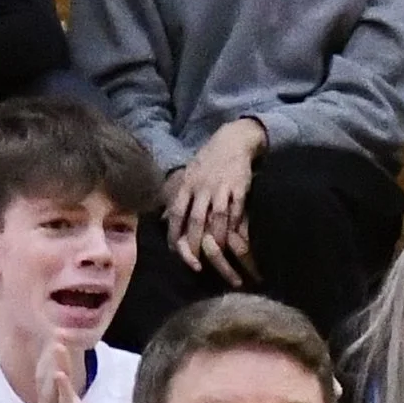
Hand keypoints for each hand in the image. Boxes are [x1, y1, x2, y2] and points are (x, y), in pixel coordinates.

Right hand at [38, 337, 107, 402]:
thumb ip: (67, 394)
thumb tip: (64, 371)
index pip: (47, 380)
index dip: (48, 357)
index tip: (53, 332)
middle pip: (45, 383)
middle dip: (48, 358)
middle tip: (54, 332)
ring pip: (52, 394)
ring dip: (54, 369)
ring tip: (57, 347)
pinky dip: (62, 393)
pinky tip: (62, 376)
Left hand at [163, 121, 263, 282]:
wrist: (234, 139)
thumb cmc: (209, 161)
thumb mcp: (188, 175)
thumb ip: (177, 196)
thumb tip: (162, 218)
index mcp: (187, 184)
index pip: (176, 212)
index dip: (174, 233)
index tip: (174, 251)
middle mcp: (202, 186)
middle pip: (196, 220)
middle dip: (194, 244)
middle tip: (195, 263)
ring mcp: (222, 187)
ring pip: (217, 218)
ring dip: (216, 239)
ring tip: (217, 256)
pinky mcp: (240, 187)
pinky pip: (237, 210)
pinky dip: (236, 226)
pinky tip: (237, 240)